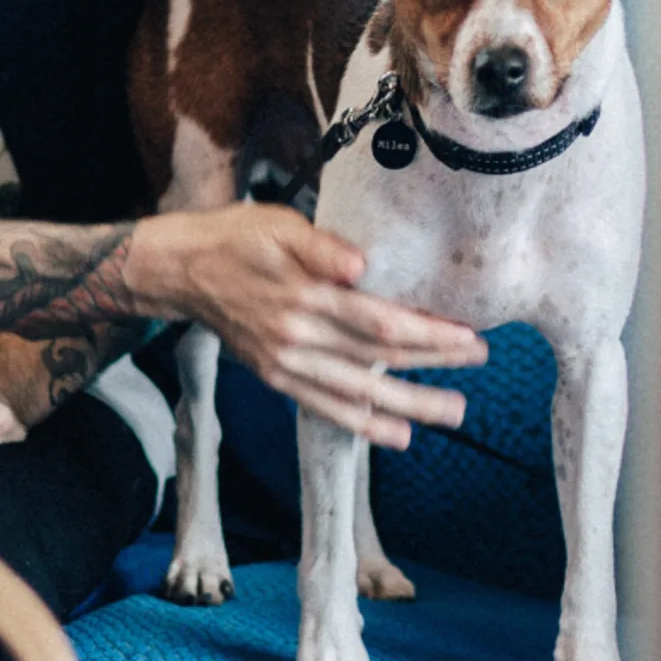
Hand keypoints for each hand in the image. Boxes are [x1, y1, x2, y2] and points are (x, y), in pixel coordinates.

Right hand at [127, 205, 488, 448]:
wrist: (181, 270)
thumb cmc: (236, 237)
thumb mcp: (278, 226)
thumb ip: (321, 246)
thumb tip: (361, 266)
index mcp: (305, 296)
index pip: (378, 321)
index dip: (425, 333)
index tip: (466, 335)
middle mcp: (298, 336)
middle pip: (377, 357)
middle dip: (433, 363)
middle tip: (480, 363)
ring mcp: (286, 362)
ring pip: (358, 390)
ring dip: (408, 405)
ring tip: (453, 414)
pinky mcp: (276, 376)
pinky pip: (324, 406)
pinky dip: (361, 424)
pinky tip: (396, 435)